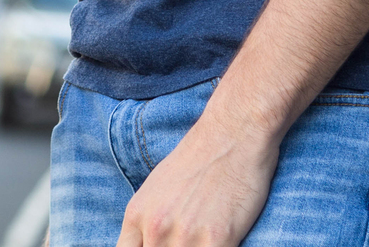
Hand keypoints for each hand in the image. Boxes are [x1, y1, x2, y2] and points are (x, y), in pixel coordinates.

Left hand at [117, 106, 280, 246]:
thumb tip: (145, 244)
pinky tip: (220, 245)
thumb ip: (147, 224)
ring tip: (201, 244)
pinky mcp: (217, 239)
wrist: (232, 133)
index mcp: (137, 217)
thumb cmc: (198, 160)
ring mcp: (184, 235)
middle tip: (185, 246)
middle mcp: (155, 228)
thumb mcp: (157, 190)